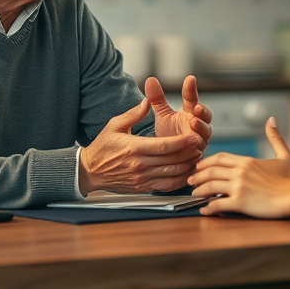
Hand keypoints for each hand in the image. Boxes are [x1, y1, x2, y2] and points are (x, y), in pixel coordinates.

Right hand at [80, 98, 202, 194]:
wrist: (89, 171)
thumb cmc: (102, 147)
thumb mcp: (114, 125)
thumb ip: (133, 114)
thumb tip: (146, 102)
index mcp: (134, 148)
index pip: (165, 146)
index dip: (182, 142)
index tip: (194, 137)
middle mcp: (139, 165)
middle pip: (172, 160)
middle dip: (189, 153)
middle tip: (200, 145)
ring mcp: (142, 178)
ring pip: (172, 174)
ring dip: (187, 166)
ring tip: (196, 157)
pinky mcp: (143, 187)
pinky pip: (166, 186)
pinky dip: (180, 180)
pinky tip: (186, 172)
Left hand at [147, 76, 212, 149]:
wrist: (169, 157)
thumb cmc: (170, 133)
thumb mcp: (163, 115)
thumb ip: (157, 99)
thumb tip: (150, 79)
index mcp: (191, 113)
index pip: (192, 99)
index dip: (191, 90)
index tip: (189, 79)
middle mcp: (199, 127)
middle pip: (206, 118)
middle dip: (202, 113)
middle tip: (195, 108)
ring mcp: (200, 142)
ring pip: (205, 135)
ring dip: (201, 129)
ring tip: (194, 124)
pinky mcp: (198, 156)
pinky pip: (200, 152)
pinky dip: (197, 150)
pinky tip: (193, 148)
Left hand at [188, 117, 289, 217]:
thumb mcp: (284, 155)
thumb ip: (275, 138)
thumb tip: (271, 120)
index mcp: (247, 161)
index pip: (220, 157)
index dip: (206, 161)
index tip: (200, 166)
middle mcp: (240, 172)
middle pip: (211, 170)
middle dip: (198, 175)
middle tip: (190, 180)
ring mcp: (239, 187)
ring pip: (211, 186)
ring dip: (200, 190)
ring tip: (194, 194)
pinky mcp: (241, 202)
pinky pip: (219, 204)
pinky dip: (209, 207)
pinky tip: (204, 210)